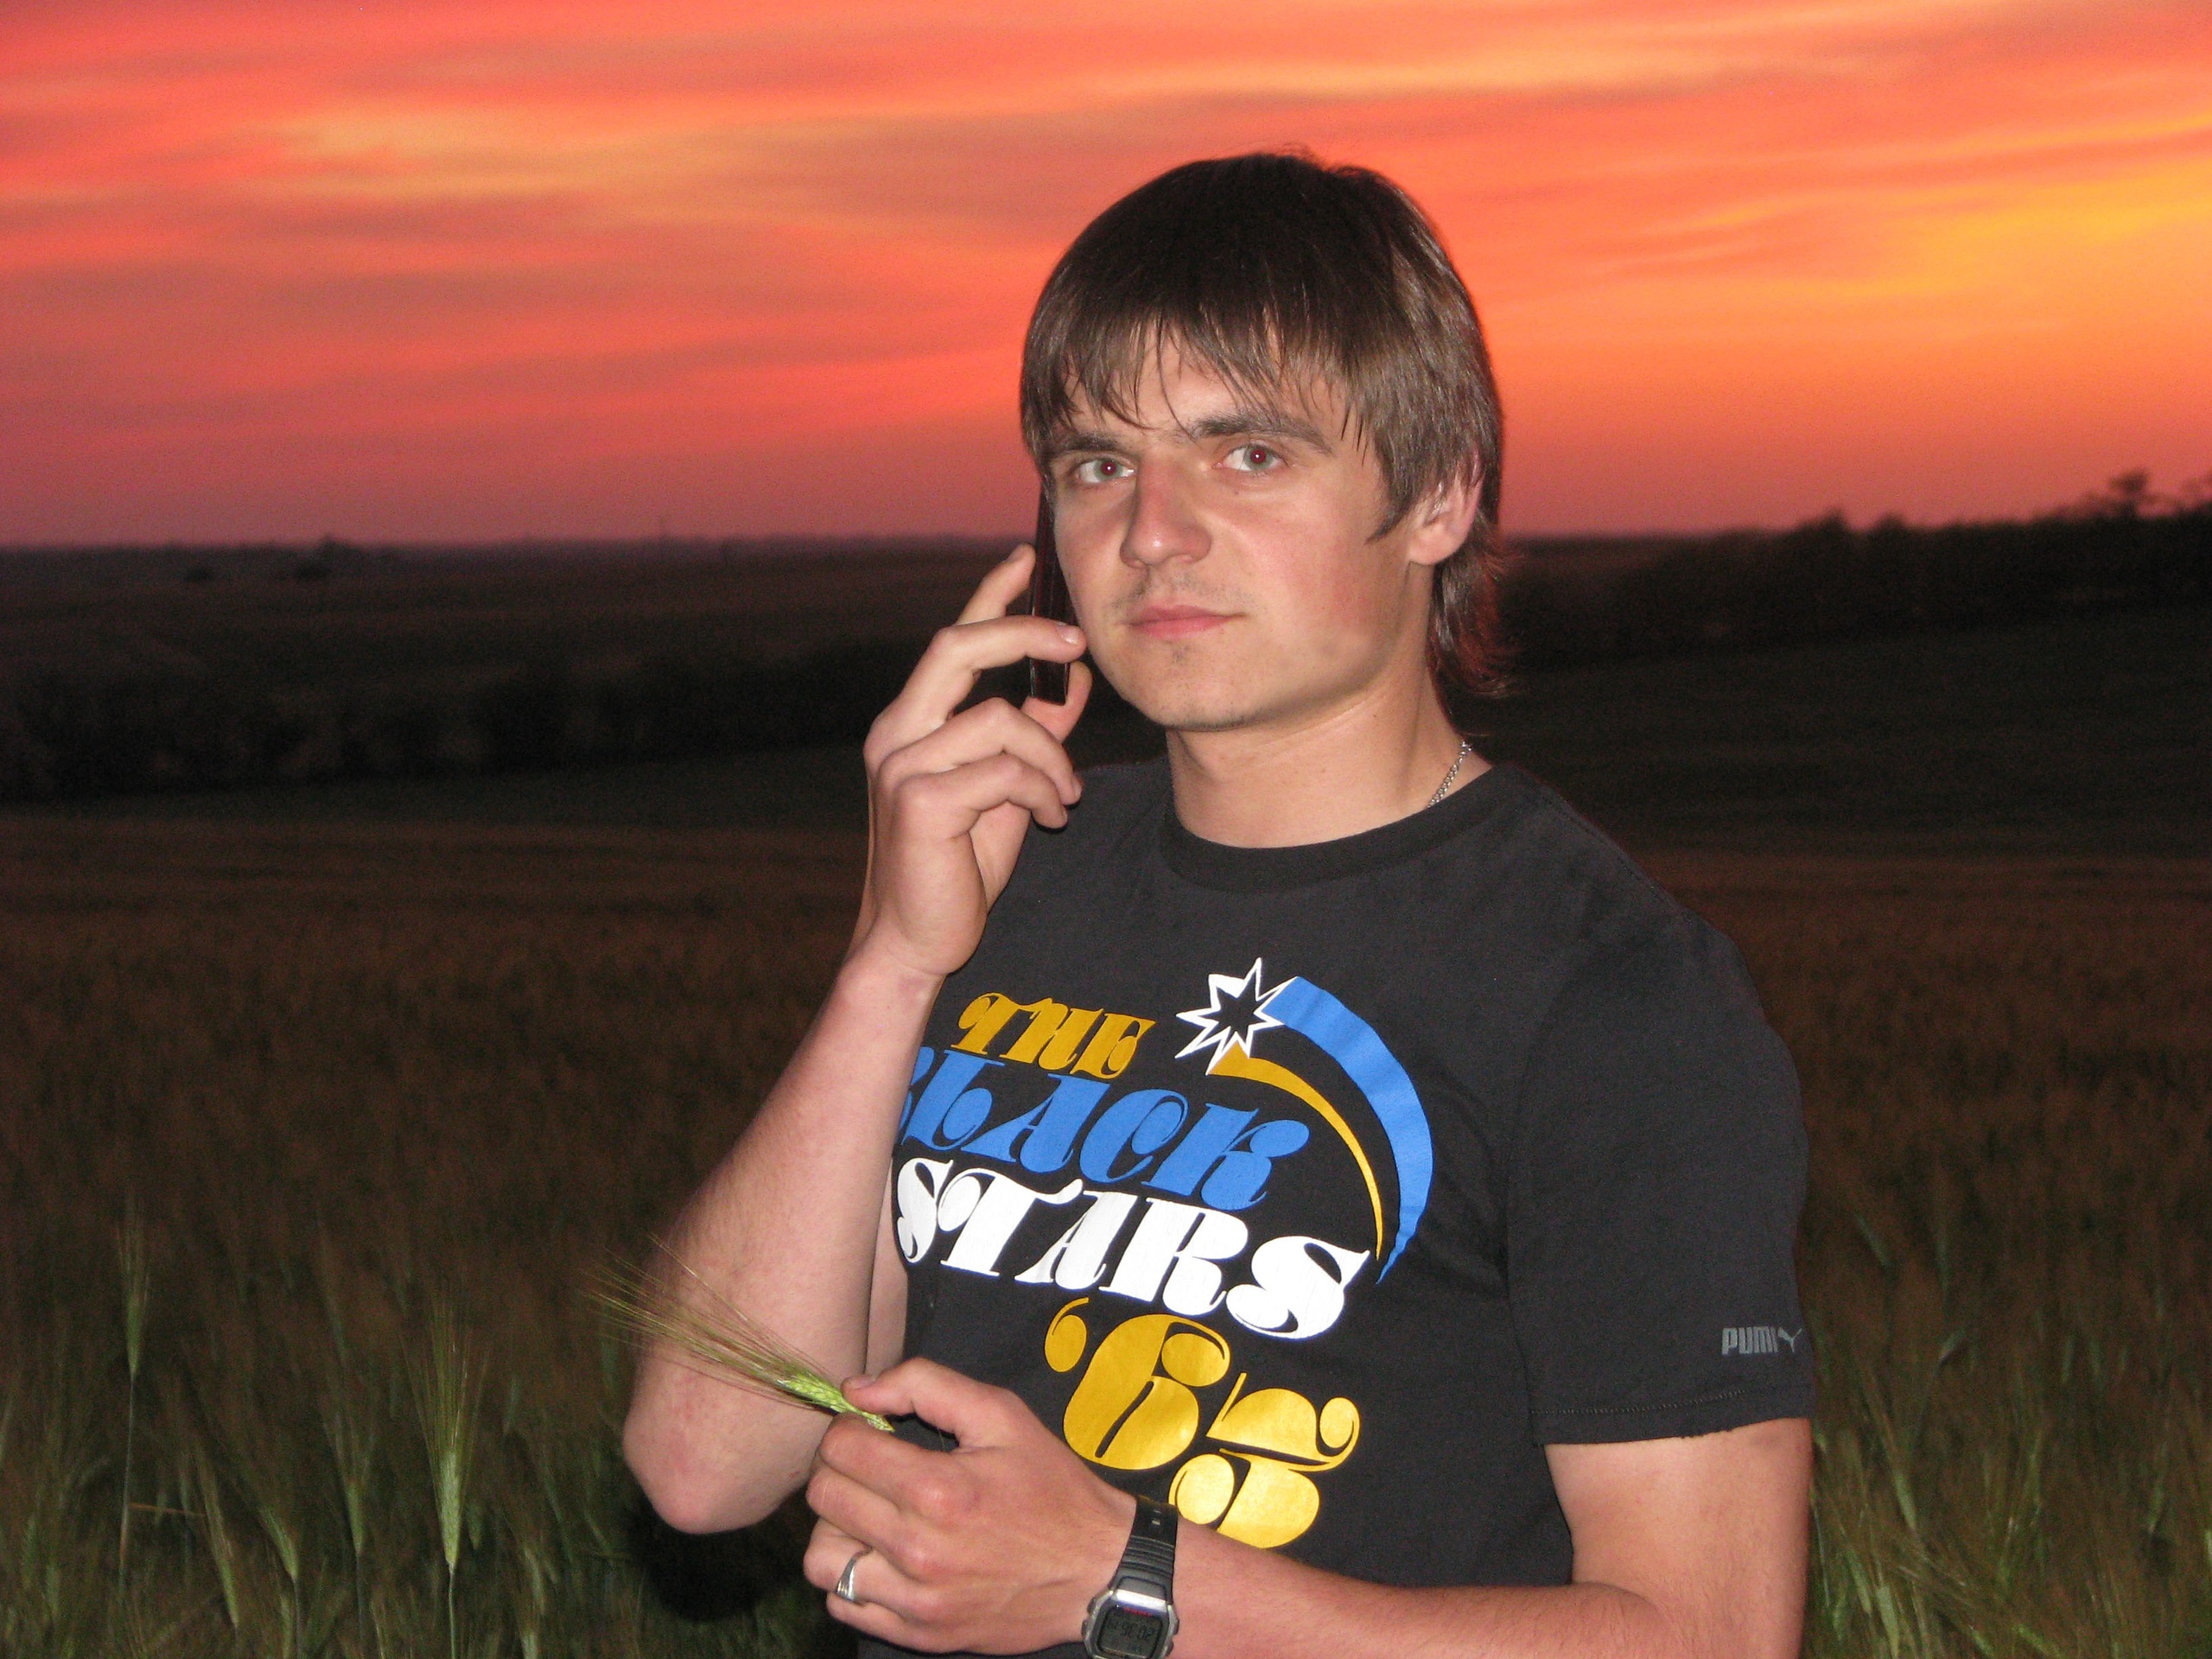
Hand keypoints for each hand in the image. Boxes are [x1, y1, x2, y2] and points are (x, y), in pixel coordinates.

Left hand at [803, 1359, 1133, 1653]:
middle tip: (870, 1465)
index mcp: (938, 1489)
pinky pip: (845, 1604)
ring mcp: (917, 1599)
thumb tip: (857, 1389)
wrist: (1096, 1570)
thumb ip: (925, 1385)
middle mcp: (919, 1549)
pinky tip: (882, 1555)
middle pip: (824, 1498)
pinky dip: (851, 1576)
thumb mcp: (1002, 1415)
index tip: (871, 1431)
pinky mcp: (920, 1633)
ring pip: (821, 1558)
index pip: (841, 1448)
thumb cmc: (1049, 1486)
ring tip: (869, 1513)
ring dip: (836, 1527)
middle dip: (839, 1469)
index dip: (849, 1428)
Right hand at [850, 544, 1092, 981]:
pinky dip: (1040, 791)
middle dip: (1022, 631)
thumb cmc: (958, 866)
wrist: (916, 942)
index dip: (989, 594)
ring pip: (1002, 720)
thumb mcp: (1007, 790)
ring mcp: (902, 766)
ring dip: (1051, 758)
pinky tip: (1046, 819)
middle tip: (1078, 641)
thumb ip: (1036, 735)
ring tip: (1063, 799)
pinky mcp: (919, 801)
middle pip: (957, 647)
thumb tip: (1072, 682)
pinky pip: (1004, 770)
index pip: (951, 639)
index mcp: (911, 723)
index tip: (1027, 556)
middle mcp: (896, 734)